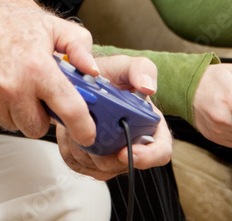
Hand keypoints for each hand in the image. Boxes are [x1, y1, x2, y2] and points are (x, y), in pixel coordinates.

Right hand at [0, 0, 99, 142]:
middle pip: (40, 126)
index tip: (87, 133)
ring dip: (18, 112)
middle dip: (41, 113)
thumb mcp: (46, 24)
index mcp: (37, 68)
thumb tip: (92, 70)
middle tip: (35, 91)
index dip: (84, 127)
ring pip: (17, 126)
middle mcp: (14, 88)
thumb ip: (78, 44)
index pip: (70, 110)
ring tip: (11, 83)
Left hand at [57, 55, 171, 179]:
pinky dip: (71, 149)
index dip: (147, 156)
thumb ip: (141, 69)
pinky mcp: (90, 160)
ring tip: (78, 122)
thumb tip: (149, 87)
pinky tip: (71, 130)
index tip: (127, 151)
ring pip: (100, 166)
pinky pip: (80, 164)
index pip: (160, 151)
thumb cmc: (105, 74)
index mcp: (148, 124)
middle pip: (123, 163)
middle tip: (89, 130)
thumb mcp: (124, 66)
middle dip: (104, 151)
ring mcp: (111, 154)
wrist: (78, 79)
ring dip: (84, 147)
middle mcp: (132, 142)